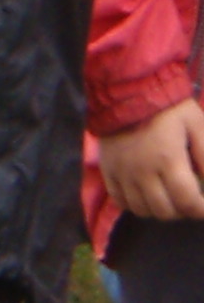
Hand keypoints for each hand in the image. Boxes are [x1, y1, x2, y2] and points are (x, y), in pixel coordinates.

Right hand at [102, 98, 203, 222]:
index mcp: (168, 160)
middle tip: (188, 198)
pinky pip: (120, 200)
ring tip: (168, 197)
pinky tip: (145, 195)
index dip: (201, 210)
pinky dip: (135, 204)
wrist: (128, 91)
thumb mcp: (198, 126)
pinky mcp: (107, 170)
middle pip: (165, 211)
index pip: (187, 202)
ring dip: (159, 209)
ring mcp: (122, 172)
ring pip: (142, 209)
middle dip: (182, 210)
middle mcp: (142, 172)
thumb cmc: (169, 109)